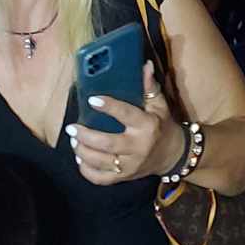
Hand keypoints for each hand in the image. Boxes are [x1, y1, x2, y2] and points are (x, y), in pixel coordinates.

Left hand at [67, 63, 181, 185]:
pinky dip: (86, 171)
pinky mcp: (124, 177)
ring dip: (82, 152)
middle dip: (86, 136)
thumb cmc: (162, 125)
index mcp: (147, 126)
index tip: (92, 100)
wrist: (172, 154)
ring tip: (73, 140)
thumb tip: (145, 65)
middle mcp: (138, 147)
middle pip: (107, 143)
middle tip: (72, 127)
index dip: (109, 107)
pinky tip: (80, 159)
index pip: (126, 114)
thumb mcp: (160, 105)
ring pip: (100, 162)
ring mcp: (130, 166)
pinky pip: (101, 179)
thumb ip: (150, 86)